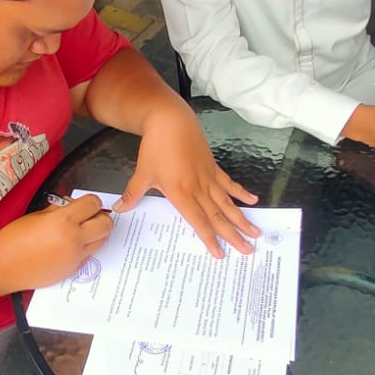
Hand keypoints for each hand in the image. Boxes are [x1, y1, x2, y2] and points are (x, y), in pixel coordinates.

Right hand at [0, 194, 113, 288]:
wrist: (2, 266)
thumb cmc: (13, 239)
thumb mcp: (36, 215)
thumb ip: (58, 209)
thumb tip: (71, 204)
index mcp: (63, 220)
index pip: (94, 204)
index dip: (91, 201)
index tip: (87, 203)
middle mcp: (74, 238)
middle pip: (106, 224)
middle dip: (101, 217)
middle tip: (91, 216)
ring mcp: (75, 256)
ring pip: (102, 240)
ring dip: (96, 233)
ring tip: (81, 231)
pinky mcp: (73, 269)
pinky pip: (89, 255)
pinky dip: (85, 248)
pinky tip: (69, 246)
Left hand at [115, 100, 259, 257]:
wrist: (170, 120)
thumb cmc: (155, 147)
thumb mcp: (143, 172)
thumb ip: (134, 193)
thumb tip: (119, 208)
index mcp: (181, 193)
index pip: (198, 221)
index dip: (210, 239)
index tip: (220, 253)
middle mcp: (198, 188)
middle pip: (219, 216)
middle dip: (233, 235)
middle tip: (248, 250)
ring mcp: (208, 178)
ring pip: (228, 203)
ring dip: (242, 218)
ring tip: (255, 232)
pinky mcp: (213, 167)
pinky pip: (229, 183)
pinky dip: (240, 192)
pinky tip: (253, 200)